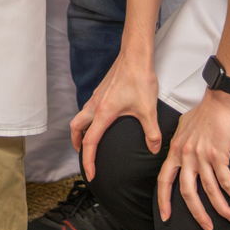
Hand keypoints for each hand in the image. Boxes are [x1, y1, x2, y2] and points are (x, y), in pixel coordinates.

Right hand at [74, 50, 159, 182]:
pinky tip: (104, 120)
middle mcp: (95, 105)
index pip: (90, 142)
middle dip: (77, 143)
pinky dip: (89, 119)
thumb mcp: (148, 110)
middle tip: (83, 155)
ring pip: (81, 116)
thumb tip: (153, 149)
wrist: (135, 56)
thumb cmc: (139, 79)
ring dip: (82, 130)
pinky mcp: (102, 90)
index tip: (90, 174)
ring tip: (91, 140)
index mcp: (103, 113)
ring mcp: (97, 96)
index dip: (88, 160)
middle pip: (76, 127)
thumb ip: (151, 132)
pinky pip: (89, 108)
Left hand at [157, 91, 229, 229]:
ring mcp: (202, 155)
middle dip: (197, 213)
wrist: (218, 101)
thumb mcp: (183, 129)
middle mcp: (186, 155)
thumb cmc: (203, 113)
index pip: (164, 179)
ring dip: (222, 208)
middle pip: (187, 191)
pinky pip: (227, 181)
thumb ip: (180, 146)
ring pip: (210, 190)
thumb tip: (180, 156)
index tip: (165, 215)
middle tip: (206, 227)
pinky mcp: (219, 154)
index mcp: (175, 150)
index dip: (163, 199)